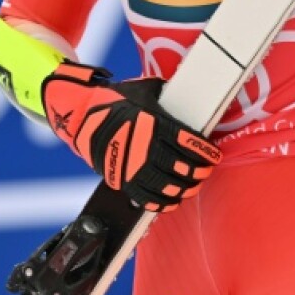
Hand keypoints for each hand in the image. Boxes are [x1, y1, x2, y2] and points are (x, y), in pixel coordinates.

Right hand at [41, 62, 220, 211]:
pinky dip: (164, 203)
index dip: (205, 152)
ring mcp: (133, 167)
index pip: (189, 143)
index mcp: (154, 124)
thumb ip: (166, 94)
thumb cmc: (115, 101)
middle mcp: (146, 147)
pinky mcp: (122, 180)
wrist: (81, 117)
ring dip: (186, 189)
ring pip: (168, 187)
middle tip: (206, 171)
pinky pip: (148, 199)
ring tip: (193, 186)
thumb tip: (186, 92)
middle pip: (182, 167)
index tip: (213, 155)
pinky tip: (173, 200)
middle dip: (199, 172)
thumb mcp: (144, 91)